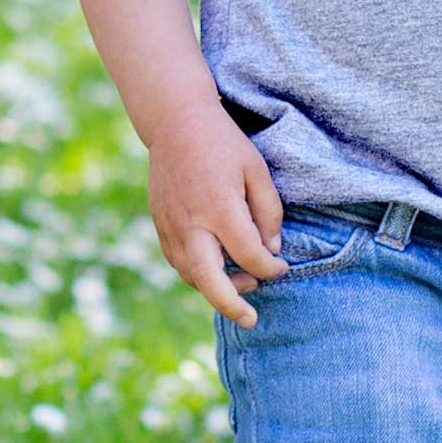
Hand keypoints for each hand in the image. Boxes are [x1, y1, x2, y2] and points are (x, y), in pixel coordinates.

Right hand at [147, 101, 288, 328]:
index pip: (249, 256)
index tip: (282, 267)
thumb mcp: (257, 170)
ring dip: (216, 289)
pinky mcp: (160, 226)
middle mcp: (191, 224)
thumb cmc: (223, 144)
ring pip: (190, 276)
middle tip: (251, 319)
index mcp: (220, 208)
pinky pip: (178, 262)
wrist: (175, 123)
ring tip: (242, 285)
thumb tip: (271, 250)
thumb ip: (268, 212)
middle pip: (208, 280)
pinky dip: (198, 274)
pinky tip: (217, 268)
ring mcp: (170, 227)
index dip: (270, 268)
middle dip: (231, 305)